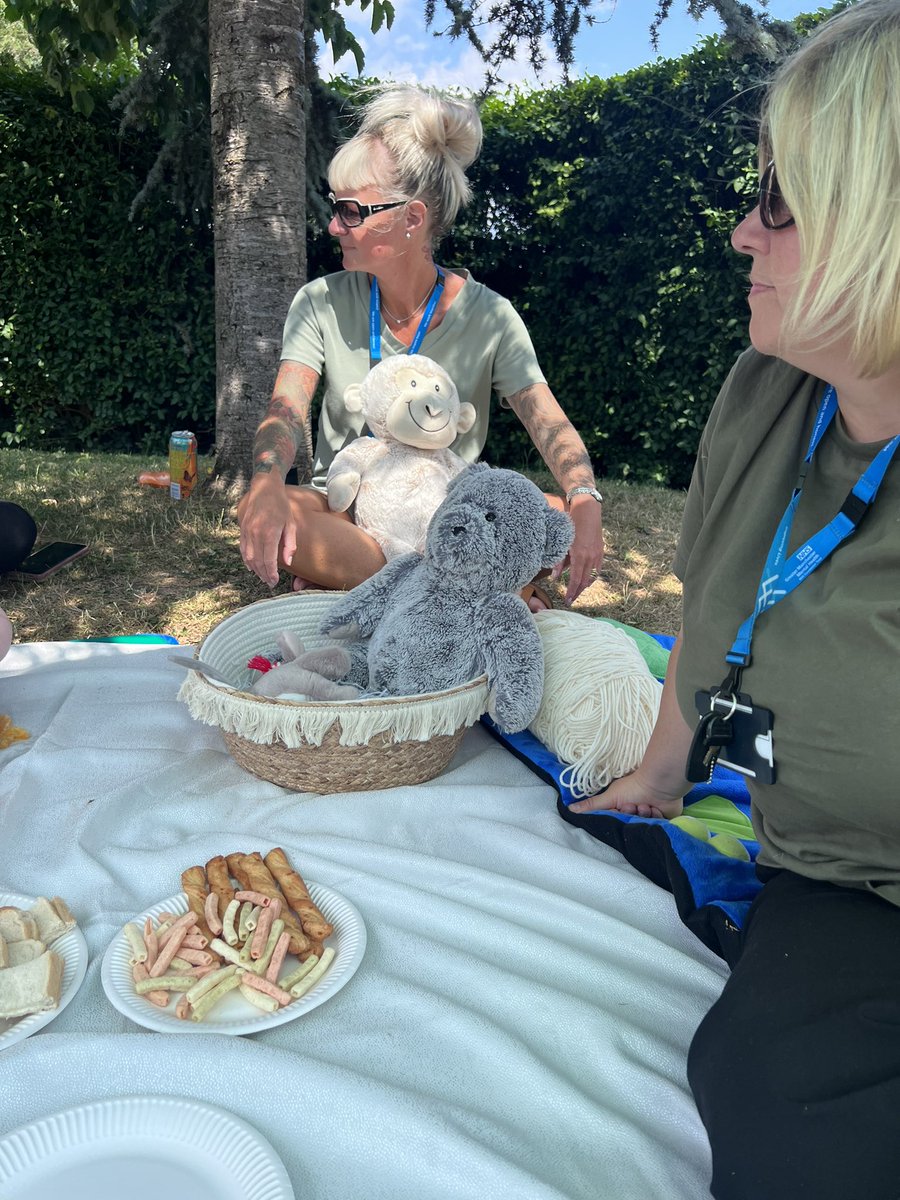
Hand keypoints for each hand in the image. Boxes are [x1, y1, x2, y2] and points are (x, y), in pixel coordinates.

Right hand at [239, 477, 297, 586]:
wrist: (264, 489)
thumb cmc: (281, 506)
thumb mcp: (291, 524)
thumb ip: (290, 544)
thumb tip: (288, 563)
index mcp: (270, 533)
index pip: (269, 560)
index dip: (271, 573)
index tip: (275, 582)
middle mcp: (256, 533)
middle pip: (258, 561)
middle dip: (264, 574)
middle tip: (270, 583)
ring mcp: (247, 531)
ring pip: (249, 557)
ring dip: (255, 569)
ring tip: (263, 577)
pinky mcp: (242, 529)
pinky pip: (243, 549)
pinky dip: (246, 560)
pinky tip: (252, 567)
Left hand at [556, 495, 603, 603]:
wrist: (587, 509)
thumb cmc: (571, 523)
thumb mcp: (562, 542)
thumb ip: (558, 561)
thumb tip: (555, 578)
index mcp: (579, 556)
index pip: (575, 580)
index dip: (571, 592)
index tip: (568, 601)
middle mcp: (590, 557)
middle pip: (585, 581)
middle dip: (578, 592)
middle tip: (571, 600)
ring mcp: (598, 554)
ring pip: (592, 576)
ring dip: (585, 585)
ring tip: (577, 590)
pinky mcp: (601, 550)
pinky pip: (597, 568)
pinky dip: (591, 575)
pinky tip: (586, 578)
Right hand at [567, 772, 683, 819]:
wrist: (658, 785)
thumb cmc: (634, 787)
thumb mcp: (609, 797)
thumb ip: (592, 805)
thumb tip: (569, 809)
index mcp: (623, 807)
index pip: (617, 821)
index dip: (619, 817)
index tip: (621, 810)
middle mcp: (635, 811)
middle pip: (631, 824)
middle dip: (632, 816)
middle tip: (634, 806)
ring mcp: (649, 815)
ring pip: (644, 825)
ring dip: (644, 815)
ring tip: (646, 805)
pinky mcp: (663, 819)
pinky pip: (658, 826)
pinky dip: (656, 817)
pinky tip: (656, 808)